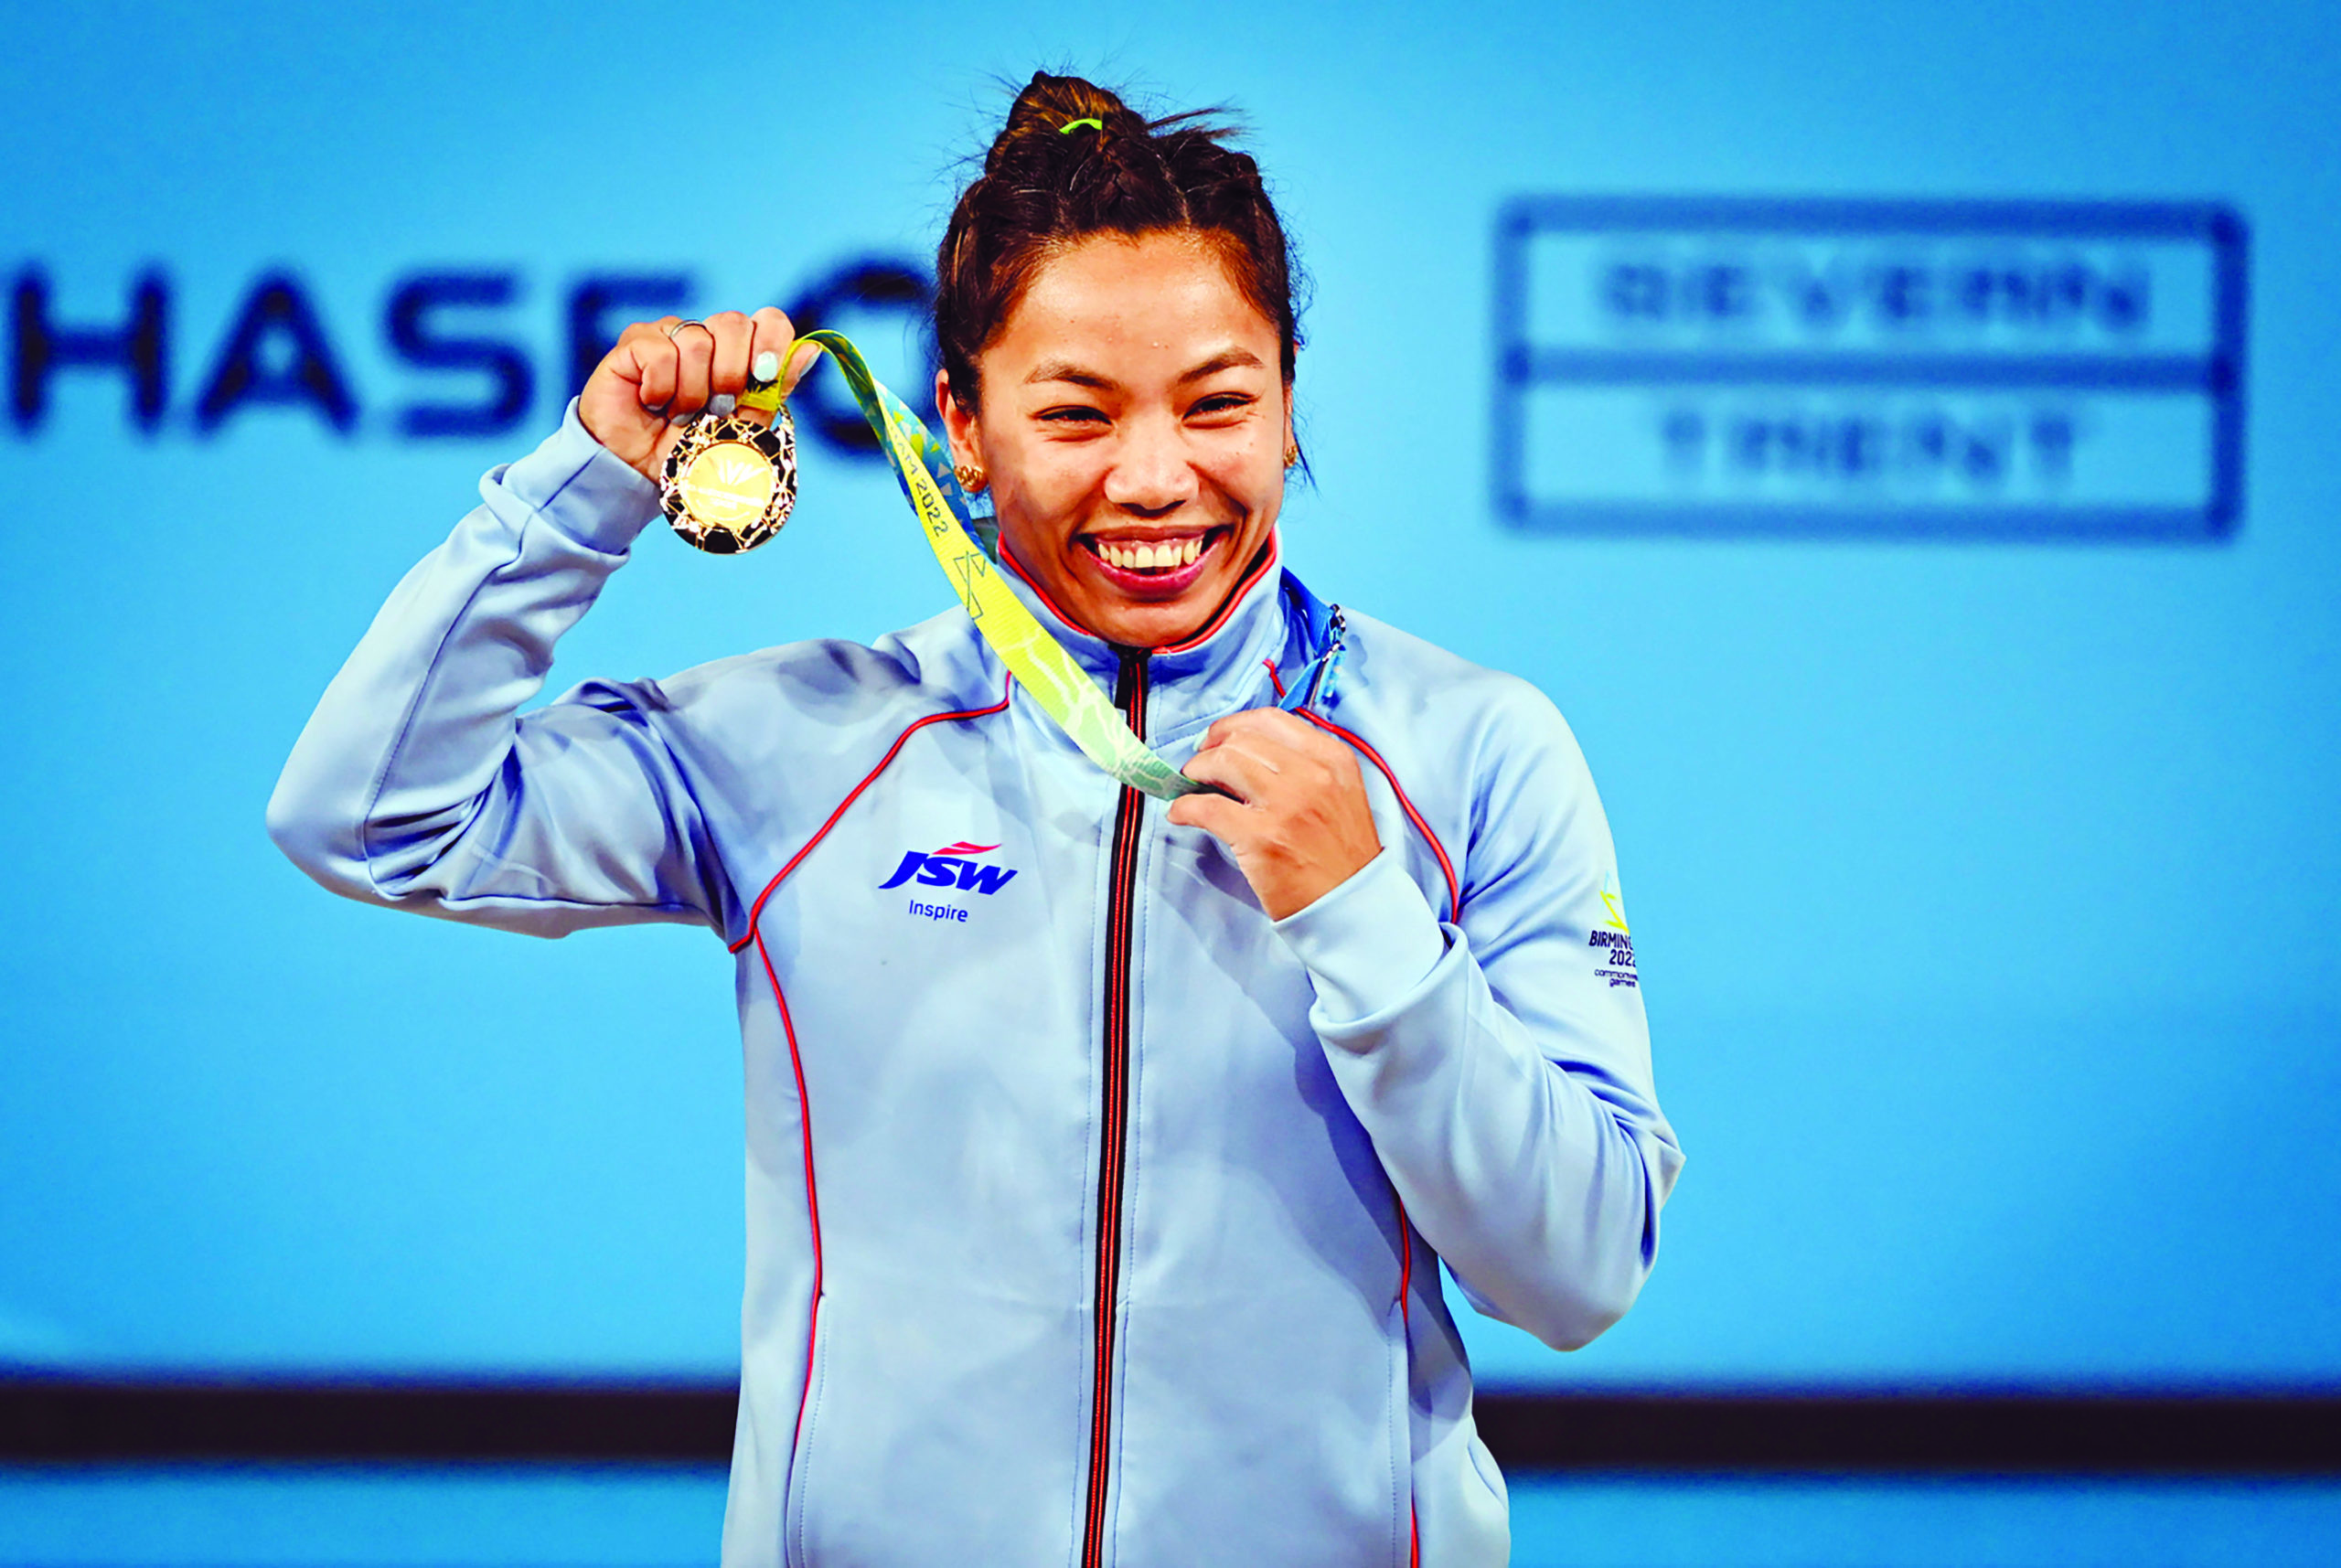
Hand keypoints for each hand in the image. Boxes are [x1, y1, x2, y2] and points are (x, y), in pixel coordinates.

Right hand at [578, 307, 820, 481]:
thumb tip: (811, 349)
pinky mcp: (635, 342)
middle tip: (716, 408)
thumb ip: (774, 389)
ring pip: (696, 340)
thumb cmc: (690, 448)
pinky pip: (660, 351)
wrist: (640, 471)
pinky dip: (661, 388)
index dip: (772, 341)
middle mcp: (706, 336)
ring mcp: (669, 335)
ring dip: (692, 392)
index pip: (769, 320)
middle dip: (731, 372)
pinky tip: (654, 404)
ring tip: (679, 416)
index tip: (763, 375)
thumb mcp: (742, 427)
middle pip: (733, 322)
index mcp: (739, 353)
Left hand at [1167, 708, 1382, 919]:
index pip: (1270, 719)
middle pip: (1242, 739)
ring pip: (1222, 763)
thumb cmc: (1341, 853)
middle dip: (1211, 749)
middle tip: (1199, 766)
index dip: (1233, 725)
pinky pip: (1206, 807)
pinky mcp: (1261, 838)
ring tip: (1190, 785)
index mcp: (1333, 759)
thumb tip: (1242, 752)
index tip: (1217, 739)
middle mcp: (1312, 775)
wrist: (1351, 903)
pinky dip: (1184, 807)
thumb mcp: (1340, 792)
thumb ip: (1305, 766)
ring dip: (1196, 771)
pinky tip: (1181, 813)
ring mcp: (1286, 805)